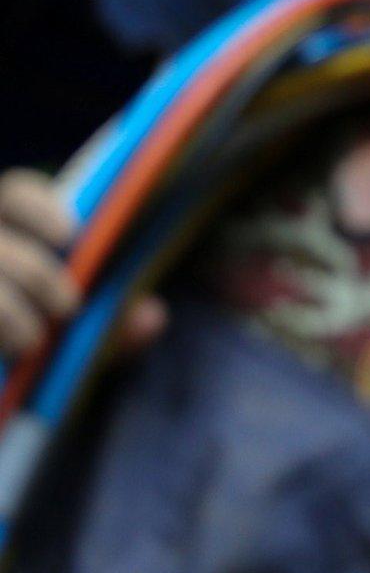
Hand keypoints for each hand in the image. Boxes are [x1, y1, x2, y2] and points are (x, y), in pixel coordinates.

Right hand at [0, 169, 164, 358]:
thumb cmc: (47, 334)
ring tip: (31, 342)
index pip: (16, 194)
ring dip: (6, 314)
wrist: (3, 378)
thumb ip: (117, 323)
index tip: (70, 234)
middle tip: (68, 307)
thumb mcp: (85, 330)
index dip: (40, 209)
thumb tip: (151, 318)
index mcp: (10, 225)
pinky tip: (5, 354)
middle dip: (37, 274)